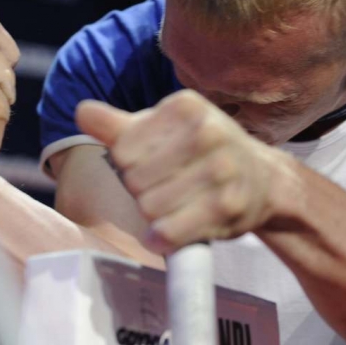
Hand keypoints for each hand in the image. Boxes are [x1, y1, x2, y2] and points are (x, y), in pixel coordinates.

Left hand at [75, 90, 285, 252]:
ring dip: (153, 215)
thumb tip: (81, 111)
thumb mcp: (165, 131)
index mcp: (185, 106)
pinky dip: (161, 238)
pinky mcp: (228, 205)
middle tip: (167, 186)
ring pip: (148, 206)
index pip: (122, 149)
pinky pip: (168, 230)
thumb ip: (120, 126)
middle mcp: (207, 131)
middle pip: (133, 178)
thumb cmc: (202, 152)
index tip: (154, 163)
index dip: (129, 165)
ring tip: (175, 204)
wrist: (264, 180)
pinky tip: (168, 232)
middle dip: (141, 190)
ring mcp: (221, 169)